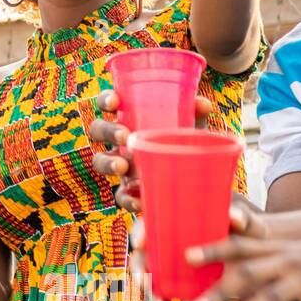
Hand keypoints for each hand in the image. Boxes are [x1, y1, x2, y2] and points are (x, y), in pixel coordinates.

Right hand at [89, 89, 211, 212]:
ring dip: (108, 162)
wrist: (193, 176)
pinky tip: (139, 201)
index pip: (108, 103)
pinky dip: (127, 199)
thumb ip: (195, 113)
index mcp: (129, 117)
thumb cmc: (182, 140)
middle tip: (124, 136)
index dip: (105, 99)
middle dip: (108, 131)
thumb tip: (202, 104)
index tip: (114, 102)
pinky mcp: (128, 189)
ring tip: (123, 166)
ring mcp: (121, 164)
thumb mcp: (190, 124)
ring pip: (100, 161)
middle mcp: (119, 140)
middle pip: (99, 130)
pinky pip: (119, 195)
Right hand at [128, 196, 260, 300]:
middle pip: (143, 258)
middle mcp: (171, 249)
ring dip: (156, 300)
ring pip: (154, 284)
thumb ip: (241, 217)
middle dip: (140, 273)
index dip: (140, 232)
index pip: (149, 224)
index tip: (141, 243)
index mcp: (179, 227)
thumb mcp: (247, 224)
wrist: (261, 258)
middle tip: (145, 285)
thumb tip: (236, 219)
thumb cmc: (248, 235)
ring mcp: (176, 271)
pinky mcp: (188, 290)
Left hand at [186, 206, 300, 300]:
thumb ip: (269, 259)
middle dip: (220, 292)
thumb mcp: (295, 249)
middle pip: (247, 274)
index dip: (213, 250)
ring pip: (271, 297)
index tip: (186, 256)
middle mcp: (287, 261)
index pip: (240, 246)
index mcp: (277, 249)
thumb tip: (238, 275)